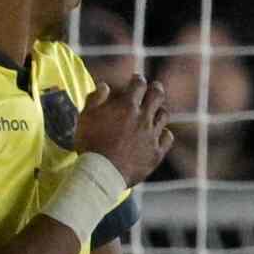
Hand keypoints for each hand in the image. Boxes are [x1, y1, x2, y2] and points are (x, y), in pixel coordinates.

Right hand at [69, 66, 181, 186]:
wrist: (101, 173)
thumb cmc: (90, 144)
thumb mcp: (85, 117)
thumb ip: (95, 98)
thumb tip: (105, 85)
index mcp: (126, 106)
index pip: (139, 84)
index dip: (137, 80)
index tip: (135, 80)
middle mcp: (143, 118)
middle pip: (157, 95)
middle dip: (155, 88)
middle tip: (154, 88)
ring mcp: (152, 135)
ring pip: (164, 115)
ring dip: (159, 110)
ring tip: (155, 111)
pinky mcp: (156, 153)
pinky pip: (167, 137)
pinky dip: (164, 133)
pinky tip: (159, 134)